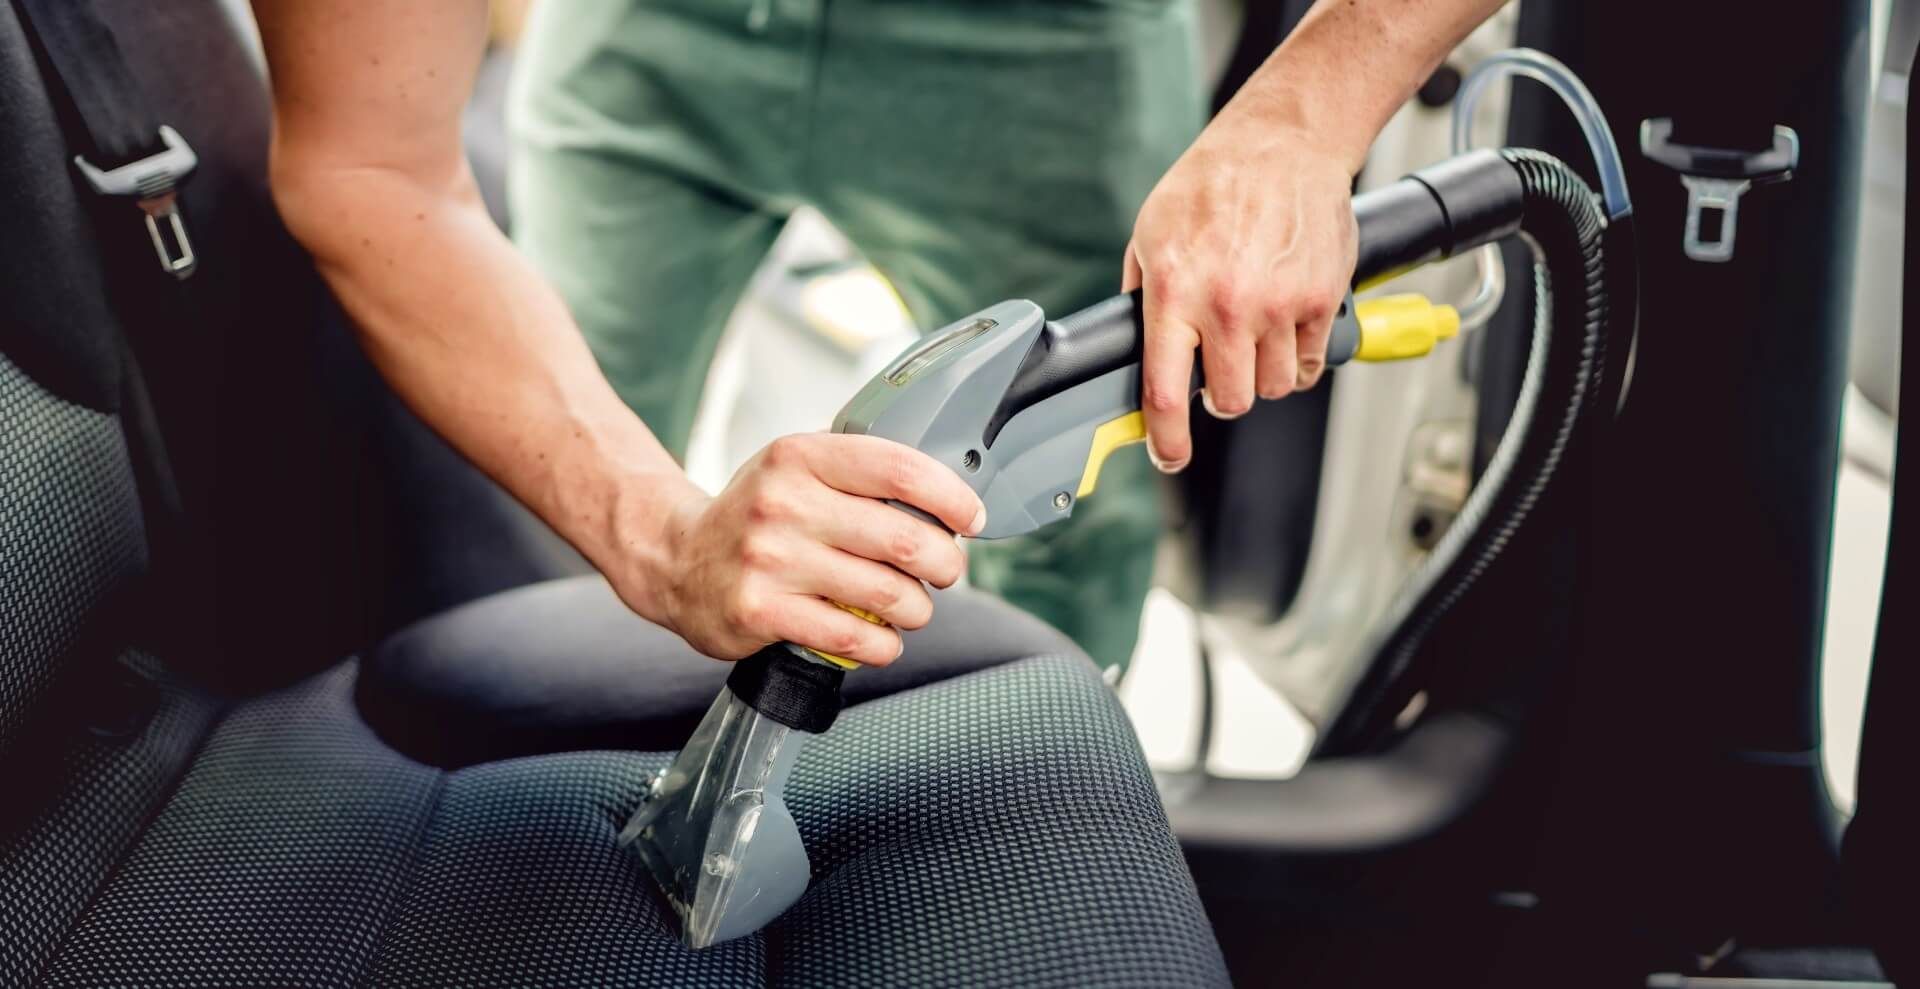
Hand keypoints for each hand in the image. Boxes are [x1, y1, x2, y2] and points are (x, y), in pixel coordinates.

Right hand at [637, 433, 985, 666]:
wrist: (676, 559)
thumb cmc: (757, 515)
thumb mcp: (798, 471)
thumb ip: (860, 477)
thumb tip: (948, 504)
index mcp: (800, 457)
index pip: (900, 469)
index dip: (952, 498)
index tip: (972, 520)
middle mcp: (783, 502)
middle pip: (903, 538)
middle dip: (944, 563)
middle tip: (946, 572)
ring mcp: (769, 558)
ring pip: (886, 594)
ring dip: (917, 609)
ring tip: (913, 608)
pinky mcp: (759, 611)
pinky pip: (851, 637)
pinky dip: (882, 646)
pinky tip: (883, 641)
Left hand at [1124, 113, 1359, 472]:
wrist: (1282, 144)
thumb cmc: (1210, 185)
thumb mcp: (1150, 235)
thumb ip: (1142, 297)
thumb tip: (1135, 355)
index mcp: (1174, 293)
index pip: (1167, 393)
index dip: (1167, 441)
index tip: (1168, 456)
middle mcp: (1227, 305)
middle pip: (1230, 402)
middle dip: (1222, 395)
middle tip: (1219, 368)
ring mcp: (1279, 305)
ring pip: (1272, 388)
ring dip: (1261, 374)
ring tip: (1254, 334)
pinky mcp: (1321, 299)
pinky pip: (1309, 363)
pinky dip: (1297, 357)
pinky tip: (1285, 324)